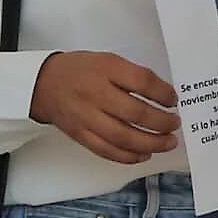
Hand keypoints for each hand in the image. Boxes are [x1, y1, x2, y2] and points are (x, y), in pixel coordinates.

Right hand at [31, 50, 178, 162]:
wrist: (44, 85)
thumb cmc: (80, 71)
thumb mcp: (107, 60)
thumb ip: (132, 75)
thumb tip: (162, 96)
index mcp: (105, 69)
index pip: (142, 82)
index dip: (163, 93)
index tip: (172, 100)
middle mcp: (96, 94)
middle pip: (136, 113)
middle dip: (162, 122)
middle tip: (174, 124)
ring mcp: (87, 117)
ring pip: (124, 137)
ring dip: (151, 143)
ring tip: (168, 142)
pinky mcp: (81, 135)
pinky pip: (108, 151)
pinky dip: (129, 156)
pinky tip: (144, 154)